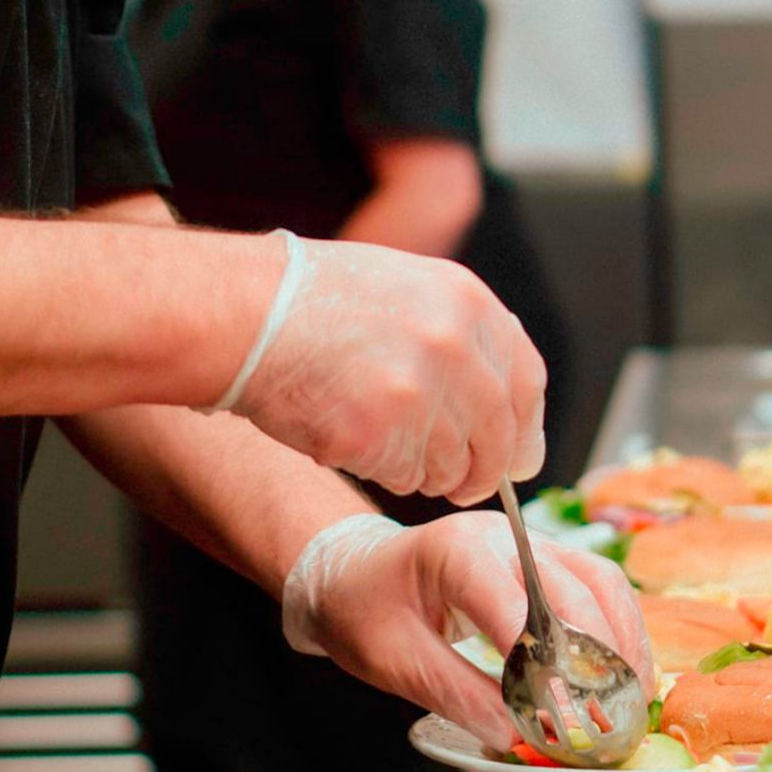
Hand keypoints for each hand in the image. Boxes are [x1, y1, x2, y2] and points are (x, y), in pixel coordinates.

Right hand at [237, 237, 545, 505]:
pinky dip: (384, 473)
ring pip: (451, 466)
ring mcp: (417, 391)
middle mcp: (453, 345)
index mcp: (467, 302)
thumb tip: (505, 403)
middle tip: (461, 483)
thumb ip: (460, 336)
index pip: (526, 382)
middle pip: (496, 437)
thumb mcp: (407, 288)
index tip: (515, 454)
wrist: (245, 313)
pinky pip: (403, 478)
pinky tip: (353, 439)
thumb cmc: (314, 299)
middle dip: (480, 470)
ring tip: (381, 439)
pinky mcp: (377, 434)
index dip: (522, 428)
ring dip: (425, 471)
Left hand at [282, 511, 655, 750]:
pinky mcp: (543, 560)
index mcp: (457, 552)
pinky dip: (618, 628)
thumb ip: (456, 694)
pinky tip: (625, 671)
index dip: (548, 664)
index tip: (567, 719)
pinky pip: (595, 585)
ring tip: (633, 697)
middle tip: (615, 717)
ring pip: (598, 580)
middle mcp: (503, 536)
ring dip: (623, 639)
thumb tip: (516, 735)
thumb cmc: (365, 608)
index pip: (518, 605)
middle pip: (572, 587)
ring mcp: (528, 543)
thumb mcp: (393, 660)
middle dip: (600, 656)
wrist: (351, 570)